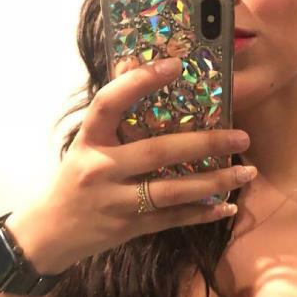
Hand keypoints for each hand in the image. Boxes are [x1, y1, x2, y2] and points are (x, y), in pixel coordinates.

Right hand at [36, 56, 254, 272]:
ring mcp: (116, 202)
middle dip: (205, 143)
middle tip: (241, 136)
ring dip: (213, 182)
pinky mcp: (129, 227)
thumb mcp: (85, 145)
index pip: (109, 103)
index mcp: (89, 141)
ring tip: (245, 173)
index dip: (140, 81)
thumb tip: (134, 64)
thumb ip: (111, 114)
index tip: (176, 65)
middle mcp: (101, 169)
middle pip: (157, 152)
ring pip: (171, 191)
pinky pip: (171, 219)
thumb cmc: (74, 181)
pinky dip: (201, 214)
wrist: (51, 232)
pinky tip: (226, 207)